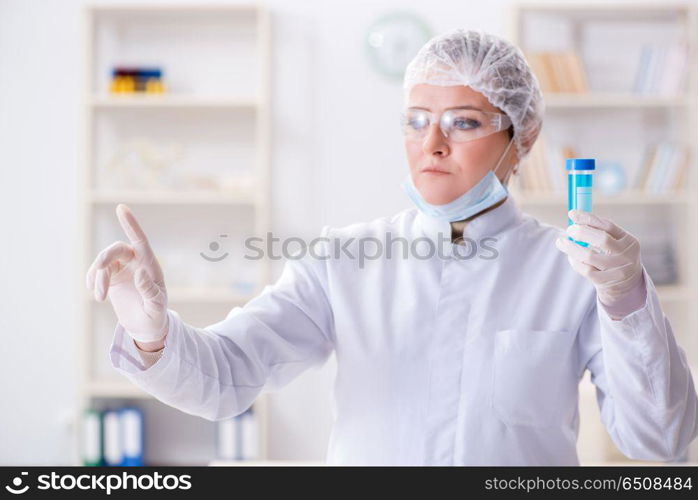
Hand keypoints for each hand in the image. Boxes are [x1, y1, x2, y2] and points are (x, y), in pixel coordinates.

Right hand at [85, 204, 168, 343]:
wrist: (146, 326)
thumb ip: (149, 290)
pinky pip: (97, 272)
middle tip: (99, 269)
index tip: (121, 208)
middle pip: (117, 249)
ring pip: (104, 262)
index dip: (131, 224)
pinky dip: (92, 280)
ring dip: (98, 278)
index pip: (140, 241)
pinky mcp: (112, 277)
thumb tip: (140, 273)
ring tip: (100, 297)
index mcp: (151, 266)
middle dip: (105, 257)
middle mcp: (137, 263)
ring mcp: (123, 269)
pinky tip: (94, 292)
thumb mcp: (156, 305)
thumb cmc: (155, 315)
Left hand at [555, 210, 645, 315]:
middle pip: (602, 239)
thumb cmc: (616, 257)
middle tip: (569, 229)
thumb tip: (575, 216)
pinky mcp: (605, 282)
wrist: (627, 286)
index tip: (572, 213)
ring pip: (589, 256)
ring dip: (571, 247)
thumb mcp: (617, 243)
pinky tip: (571, 256)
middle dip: (582, 232)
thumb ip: (601, 231)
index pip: (608, 226)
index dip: (588, 218)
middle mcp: (626, 255)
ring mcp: (616, 270)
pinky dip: (575, 261)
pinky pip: (585, 269)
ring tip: (561, 242)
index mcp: (629, 241)